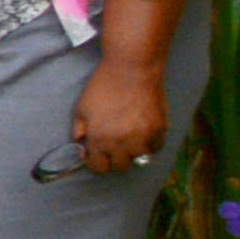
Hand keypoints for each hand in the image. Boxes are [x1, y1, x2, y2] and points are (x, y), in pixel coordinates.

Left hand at [73, 53, 171, 175]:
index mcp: (99, 139)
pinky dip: (150, 144)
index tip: (97, 156)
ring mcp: (142, 138)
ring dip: (133, 151)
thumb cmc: (103, 87)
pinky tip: (143, 132)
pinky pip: (155, 148)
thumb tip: (82, 151)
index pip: (98, 168)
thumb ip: (80, 133)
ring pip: (139, 159)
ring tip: (129, 136)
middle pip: (119, 168)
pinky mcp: (159, 130)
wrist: (132, 70)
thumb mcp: (81, 109)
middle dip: (114, 159)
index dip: (96, 163)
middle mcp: (121, 143)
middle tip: (114, 146)